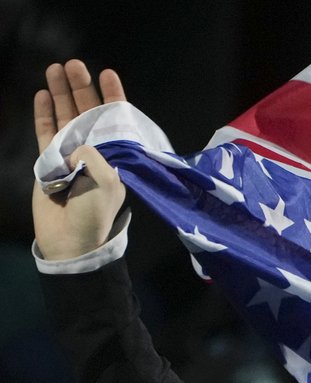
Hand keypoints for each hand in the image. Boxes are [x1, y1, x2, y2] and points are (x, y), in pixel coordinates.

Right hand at [31, 60, 127, 260]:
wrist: (71, 238)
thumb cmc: (96, 211)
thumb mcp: (106, 180)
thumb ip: (94, 155)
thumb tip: (76, 145)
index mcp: (116, 155)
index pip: (116, 119)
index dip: (113, 96)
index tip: (108, 73)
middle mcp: (96, 151)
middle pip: (88, 111)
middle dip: (82, 87)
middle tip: (75, 64)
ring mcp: (71, 154)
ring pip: (65, 116)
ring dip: (61, 93)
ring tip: (56, 69)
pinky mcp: (50, 161)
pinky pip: (45, 131)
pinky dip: (43, 113)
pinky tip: (42, 95)